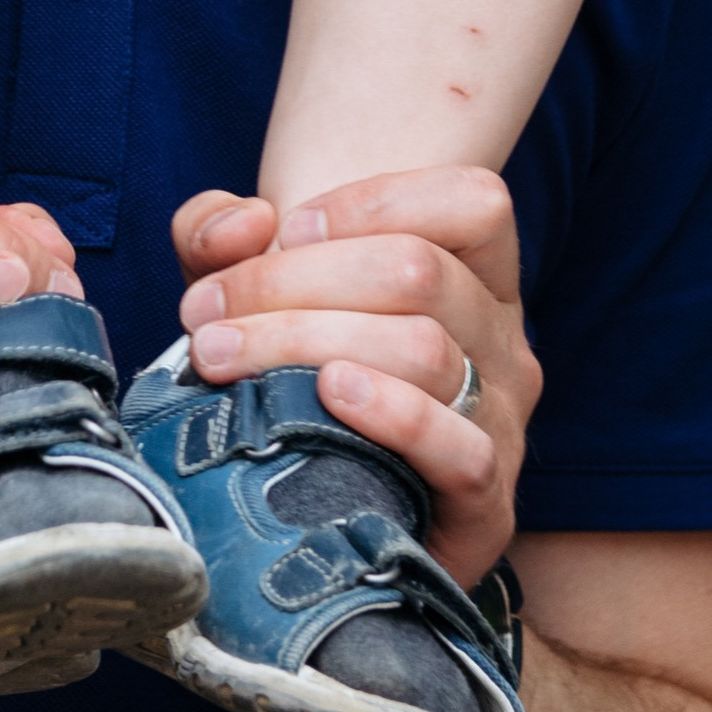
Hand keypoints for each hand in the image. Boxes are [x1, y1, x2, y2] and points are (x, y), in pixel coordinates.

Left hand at [165, 167, 539, 588]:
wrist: (321, 508)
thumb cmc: (287, 370)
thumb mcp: (243, 287)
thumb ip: (215, 232)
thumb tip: (244, 225)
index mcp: (477, 275)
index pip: (472, 202)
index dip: (374, 202)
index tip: (286, 228)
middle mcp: (502, 340)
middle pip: (420, 271)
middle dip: (295, 280)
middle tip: (208, 312)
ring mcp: (504, 423)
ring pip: (427, 351)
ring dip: (307, 342)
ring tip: (226, 357)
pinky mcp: (487, 508)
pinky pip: (464, 452)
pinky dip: (397, 418)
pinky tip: (330, 396)